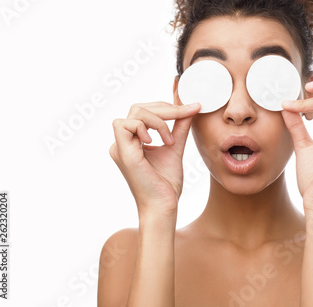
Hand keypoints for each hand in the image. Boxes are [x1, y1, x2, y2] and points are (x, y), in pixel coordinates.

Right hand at [109, 101, 200, 216]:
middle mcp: (123, 142)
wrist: (164, 206)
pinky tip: (157, 142)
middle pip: (139, 107)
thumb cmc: (166, 183)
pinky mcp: (122, 153)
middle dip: (166, 109)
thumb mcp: (175, 147)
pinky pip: (125, 124)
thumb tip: (190, 107)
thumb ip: (179, 127)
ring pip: (135, 112)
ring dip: (159, 120)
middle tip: (184, 116)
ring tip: (170, 140)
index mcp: (132, 141)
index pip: (144, 111)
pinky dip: (145, 127)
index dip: (167, 107)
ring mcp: (120, 147)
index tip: (191, 108)